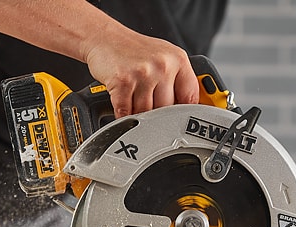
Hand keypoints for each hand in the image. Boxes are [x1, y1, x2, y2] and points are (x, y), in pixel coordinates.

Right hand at [84, 29, 198, 117]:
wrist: (105, 38)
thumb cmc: (134, 50)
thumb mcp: (164, 58)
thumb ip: (177, 80)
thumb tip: (187, 109)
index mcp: (178, 60)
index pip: (190, 97)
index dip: (183, 113)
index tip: (179, 120)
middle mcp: (163, 65)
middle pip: (167, 110)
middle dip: (156, 113)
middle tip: (148, 104)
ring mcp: (143, 73)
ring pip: (147, 113)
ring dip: (138, 114)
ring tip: (133, 100)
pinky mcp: (123, 82)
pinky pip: (127, 112)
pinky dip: (123, 115)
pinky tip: (123, 105)